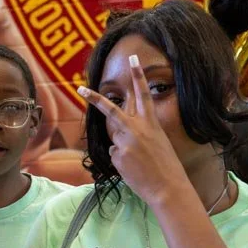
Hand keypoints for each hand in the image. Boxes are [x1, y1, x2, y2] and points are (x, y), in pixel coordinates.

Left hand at [77, 56, 184, 206]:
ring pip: (114, 139)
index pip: (143, 94)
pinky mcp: (117, 156)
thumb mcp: (158, 141)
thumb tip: (119, 136)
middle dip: (95, 99)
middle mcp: (136, 128)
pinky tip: (134, 169)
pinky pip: (114, 155)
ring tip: (139, 161)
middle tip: (80, 89)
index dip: (138, 76)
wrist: (168, 187)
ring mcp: (125, 142)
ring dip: (122, 148)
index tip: (132, 59)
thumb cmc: (166, 166)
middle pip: (111, 110)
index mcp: (151, 122)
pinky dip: (121, 162)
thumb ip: (140, 132)